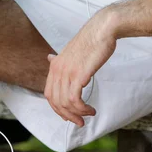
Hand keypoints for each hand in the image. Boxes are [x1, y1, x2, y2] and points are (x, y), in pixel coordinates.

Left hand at [44, 8, 116, 126]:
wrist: (102, 29)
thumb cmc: (91, 40)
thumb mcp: (70, 50)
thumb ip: (60, 59)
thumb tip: (49, 58)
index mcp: (55, 65)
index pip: (49, 94)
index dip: (57, 108)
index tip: (69, 114)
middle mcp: (57, 69)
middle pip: (55, 101)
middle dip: (66, 115)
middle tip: (79, 122)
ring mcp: (67, 72)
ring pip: (65, 103)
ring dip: (77, 114)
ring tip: (88, 115)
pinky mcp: (78, 74)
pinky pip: (74, 100)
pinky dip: (82, 109)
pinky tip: (90, 109)